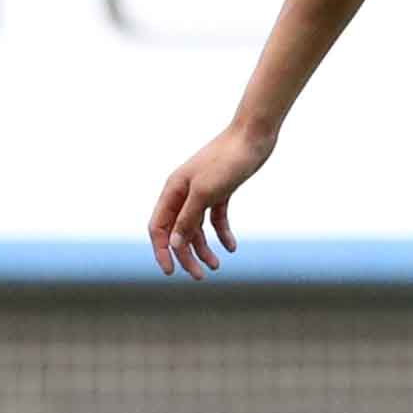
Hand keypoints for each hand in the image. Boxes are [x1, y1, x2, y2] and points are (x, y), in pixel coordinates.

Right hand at [150, 120, 276, 274]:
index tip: (171, 273)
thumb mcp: (205, 193)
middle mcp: (183, 192)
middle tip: (199, 276)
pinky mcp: (221, 191)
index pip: (158, 227)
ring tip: (216, 266)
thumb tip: (174, 244)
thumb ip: (187, 218)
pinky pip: (215, 218)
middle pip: (178, 231)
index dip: (161, 251)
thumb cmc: (227, 160)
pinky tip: (231, 247)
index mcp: (173, 190)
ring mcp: (202, 191)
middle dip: (186, 256)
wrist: (254, 135)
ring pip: (196, 228)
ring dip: (203, 248)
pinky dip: (221, 233)